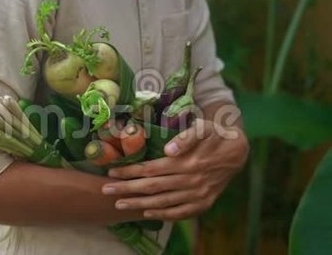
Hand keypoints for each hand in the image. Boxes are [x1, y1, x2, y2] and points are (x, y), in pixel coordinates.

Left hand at [101, 119, 248, 220]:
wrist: (237, 150)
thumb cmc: (214, 134)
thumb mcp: (202, 128)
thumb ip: (186, 137)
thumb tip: (169, 149)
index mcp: (187, 162)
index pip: (151, 169)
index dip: (130, 171)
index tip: (112, 173)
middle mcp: (190, 180)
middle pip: (152, 187)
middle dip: (126, 189)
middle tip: (105, 189)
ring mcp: (197, 194)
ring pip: (162, 202)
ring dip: (139, 204)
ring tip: (119, 203)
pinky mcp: (204, 203)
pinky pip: (180, 212)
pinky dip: (163, 214)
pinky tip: (147, 212)